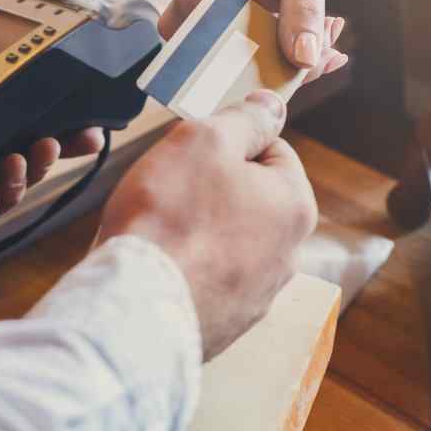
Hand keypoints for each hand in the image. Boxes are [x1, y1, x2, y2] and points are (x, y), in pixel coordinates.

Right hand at [97, 90, 317, 358]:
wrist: (135, 307)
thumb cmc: (169, 217)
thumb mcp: (204, 141)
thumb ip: (245, 119)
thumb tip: (273, 105)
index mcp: (295, 206)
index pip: (274, 151)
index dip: (230, 142)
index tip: (195, 151)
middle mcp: (289, 255)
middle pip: (252, 199)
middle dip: (214, 189)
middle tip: (171, 189)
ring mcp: (258, 296)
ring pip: (229, 241)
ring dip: (200, 231)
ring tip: (161, 231)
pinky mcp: (227, 325)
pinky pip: (209, 282)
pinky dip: (188, 270)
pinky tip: (161, 266)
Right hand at [161, 0, 346, 84]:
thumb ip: (304, 9)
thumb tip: (305, 60)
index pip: (223, 50)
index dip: (268, 68)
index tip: (314, 61)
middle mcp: (192, 21)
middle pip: (234, 70)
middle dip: (288, 71)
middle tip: (332, 54)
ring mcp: (204, 38)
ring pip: (248, 76)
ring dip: (294, 68)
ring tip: (329, 36)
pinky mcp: (223, 49)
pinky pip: (256, 70)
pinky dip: (291, 64)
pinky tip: (322, 43)